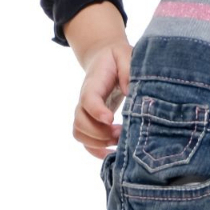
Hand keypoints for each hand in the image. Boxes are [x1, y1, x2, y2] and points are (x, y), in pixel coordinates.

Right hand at [74, 39, 130, 159]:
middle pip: (80, 121)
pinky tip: (112, 154)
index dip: (97, 111)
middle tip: (120, 132)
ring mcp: (85, 112)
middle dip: (100, 132)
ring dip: (98, 142)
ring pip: (80, 133)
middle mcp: (85, 99)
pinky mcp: (90, 122)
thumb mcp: (124, 55)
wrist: (104, 59)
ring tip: (119, 139)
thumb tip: (130, 91)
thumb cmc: (117, 58)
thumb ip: (127, 69)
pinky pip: (85, 142)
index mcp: (93, 83)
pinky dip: (96, 151)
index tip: (111, 119)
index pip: (88, 99)